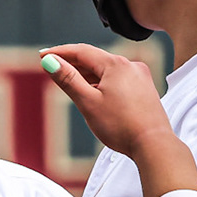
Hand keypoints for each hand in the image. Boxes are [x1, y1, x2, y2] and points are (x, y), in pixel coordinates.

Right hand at [41, 45, 196, 196]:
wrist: (154, 145)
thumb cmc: (121, 126)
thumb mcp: (88, 102)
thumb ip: (68, 79)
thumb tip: (49, 61)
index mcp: (116, 65)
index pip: (82, 51)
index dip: (60, 52)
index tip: (42, 55)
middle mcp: (131, 66)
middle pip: (95, 60)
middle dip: (72, 64)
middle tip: (52, 68)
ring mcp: (140, 77)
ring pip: (106, 71)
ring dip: (87, 75)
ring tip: (70, 83)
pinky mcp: (144, 89)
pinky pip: (118, 80)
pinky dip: (102, 83)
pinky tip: (95, 94)